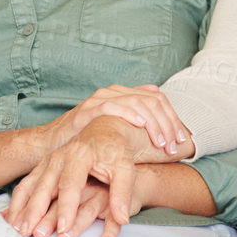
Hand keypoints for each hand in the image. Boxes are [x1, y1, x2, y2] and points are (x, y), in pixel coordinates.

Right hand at [8, 117, 145, 236]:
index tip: (64, 228)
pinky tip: (13, 217)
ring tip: (16, 228)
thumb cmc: (115, 152)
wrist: (103, 131)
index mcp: (79, 156)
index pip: (70, 185)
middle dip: (35, 211)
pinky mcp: (43, 167)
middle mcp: (59, 157)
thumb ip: (123, 194)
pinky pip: (26, 184)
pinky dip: (18, 202)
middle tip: (30, 233)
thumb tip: (123, 219)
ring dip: (21, 207)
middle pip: (44, 186)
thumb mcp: (126, 170)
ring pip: (30, 185)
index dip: (66, 208)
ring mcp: (48, 161)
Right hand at [64, 85, 188, 154]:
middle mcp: (113, 92)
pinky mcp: (88, 110)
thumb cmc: (87, 136)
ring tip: (161, 142)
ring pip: (136, 102)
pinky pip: (112, 106)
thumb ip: (135, 110)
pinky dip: (129, 114)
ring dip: (153, 124)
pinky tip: (140, 125)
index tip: (180, 139)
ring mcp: (100, 99)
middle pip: (151, 100)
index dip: (173, 118)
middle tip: (173, 145)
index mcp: (122, 95)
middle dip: (167, 123)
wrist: (55, 141)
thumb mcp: (116, 125)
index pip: (158, 99)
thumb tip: (157, 91)